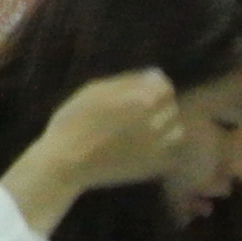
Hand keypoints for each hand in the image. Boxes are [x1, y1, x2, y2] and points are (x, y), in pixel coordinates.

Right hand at [5, 68, 184, 236]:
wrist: (65, 163)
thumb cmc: (73, 122)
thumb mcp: (94, 91)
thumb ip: (128, 81)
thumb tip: (156, 74)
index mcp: (143, 102)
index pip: (165, 87)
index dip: (153, 86)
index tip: (140, 90)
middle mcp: (156, 123)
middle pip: (171, 107)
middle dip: (158, 105)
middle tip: (135, 109)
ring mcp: (156, 147)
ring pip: (176, 131)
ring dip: (164, 126)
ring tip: (142, 128)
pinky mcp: (152, 166)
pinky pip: (168, 152)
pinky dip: (159, 147)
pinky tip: (139, 146)